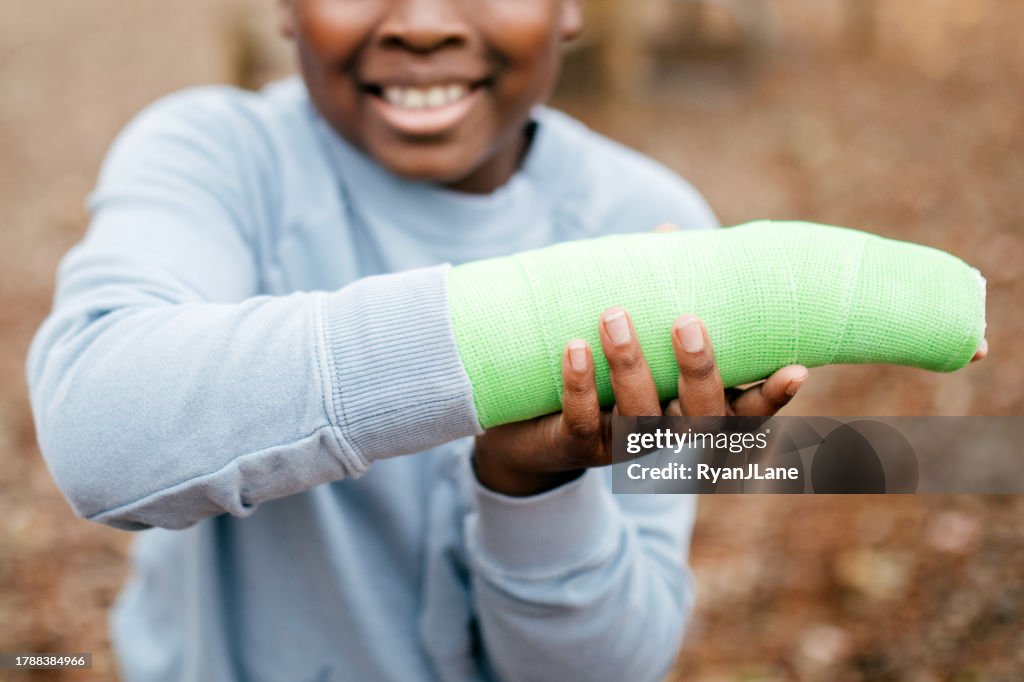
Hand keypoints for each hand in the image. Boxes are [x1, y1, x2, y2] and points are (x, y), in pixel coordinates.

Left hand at [472, 309, 808, 495]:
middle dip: (698, 371)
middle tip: (687, 322)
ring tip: (615, 315)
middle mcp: (665, 431)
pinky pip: (582, 421)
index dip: (771, 397)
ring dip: (630, 365)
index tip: (798, 370)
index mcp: (689, 407)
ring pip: (638, 417)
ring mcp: (620, 445)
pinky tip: (576, 348)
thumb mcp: (632, 333)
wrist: (530, 425)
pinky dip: (580, 385)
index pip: (743, 411)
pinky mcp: (575, 446)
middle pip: (699, 415)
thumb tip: (668, 233)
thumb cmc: (598, 370)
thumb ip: (656, 293)